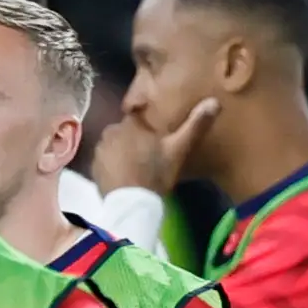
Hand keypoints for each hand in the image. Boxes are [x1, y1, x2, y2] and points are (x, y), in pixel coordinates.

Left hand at [88, 96, 218, 196]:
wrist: (132, 206)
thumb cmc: (155, 174)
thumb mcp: (178, 150)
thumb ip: (195, 126)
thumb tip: (215, 102)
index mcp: (131, 123)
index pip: (137, 116)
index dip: (146, 126)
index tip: (154, 136)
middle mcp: (110, 132)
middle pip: (124, 131)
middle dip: (133, 139)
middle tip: (148, 155)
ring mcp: (99, 151)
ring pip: (113, 145)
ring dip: (121, 152)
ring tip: (136, 167)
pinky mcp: (93, 169)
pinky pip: (104, 161)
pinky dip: (112, 166)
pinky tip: (124, 176)